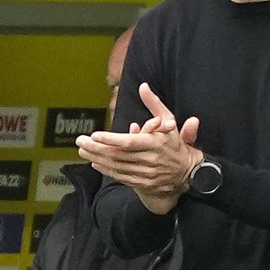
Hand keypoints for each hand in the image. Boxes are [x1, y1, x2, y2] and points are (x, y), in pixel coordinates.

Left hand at [76, 83, 203, 213]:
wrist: (188, 173)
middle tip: (80, 141)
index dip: (111, 139)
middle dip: (97, 148)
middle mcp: (150, 160)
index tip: (95, 135)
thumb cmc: (175, 143)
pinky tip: (95, 162)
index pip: (130, 142)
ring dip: (98, 158)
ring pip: (117, 166)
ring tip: (83, 150)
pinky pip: (121, 177)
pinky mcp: (142, 184)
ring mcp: (145, 174)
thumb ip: (154, 104)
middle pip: (118, 155)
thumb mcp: (169, 120)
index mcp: (155, 144)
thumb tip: (143, 86)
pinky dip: (107, 170)